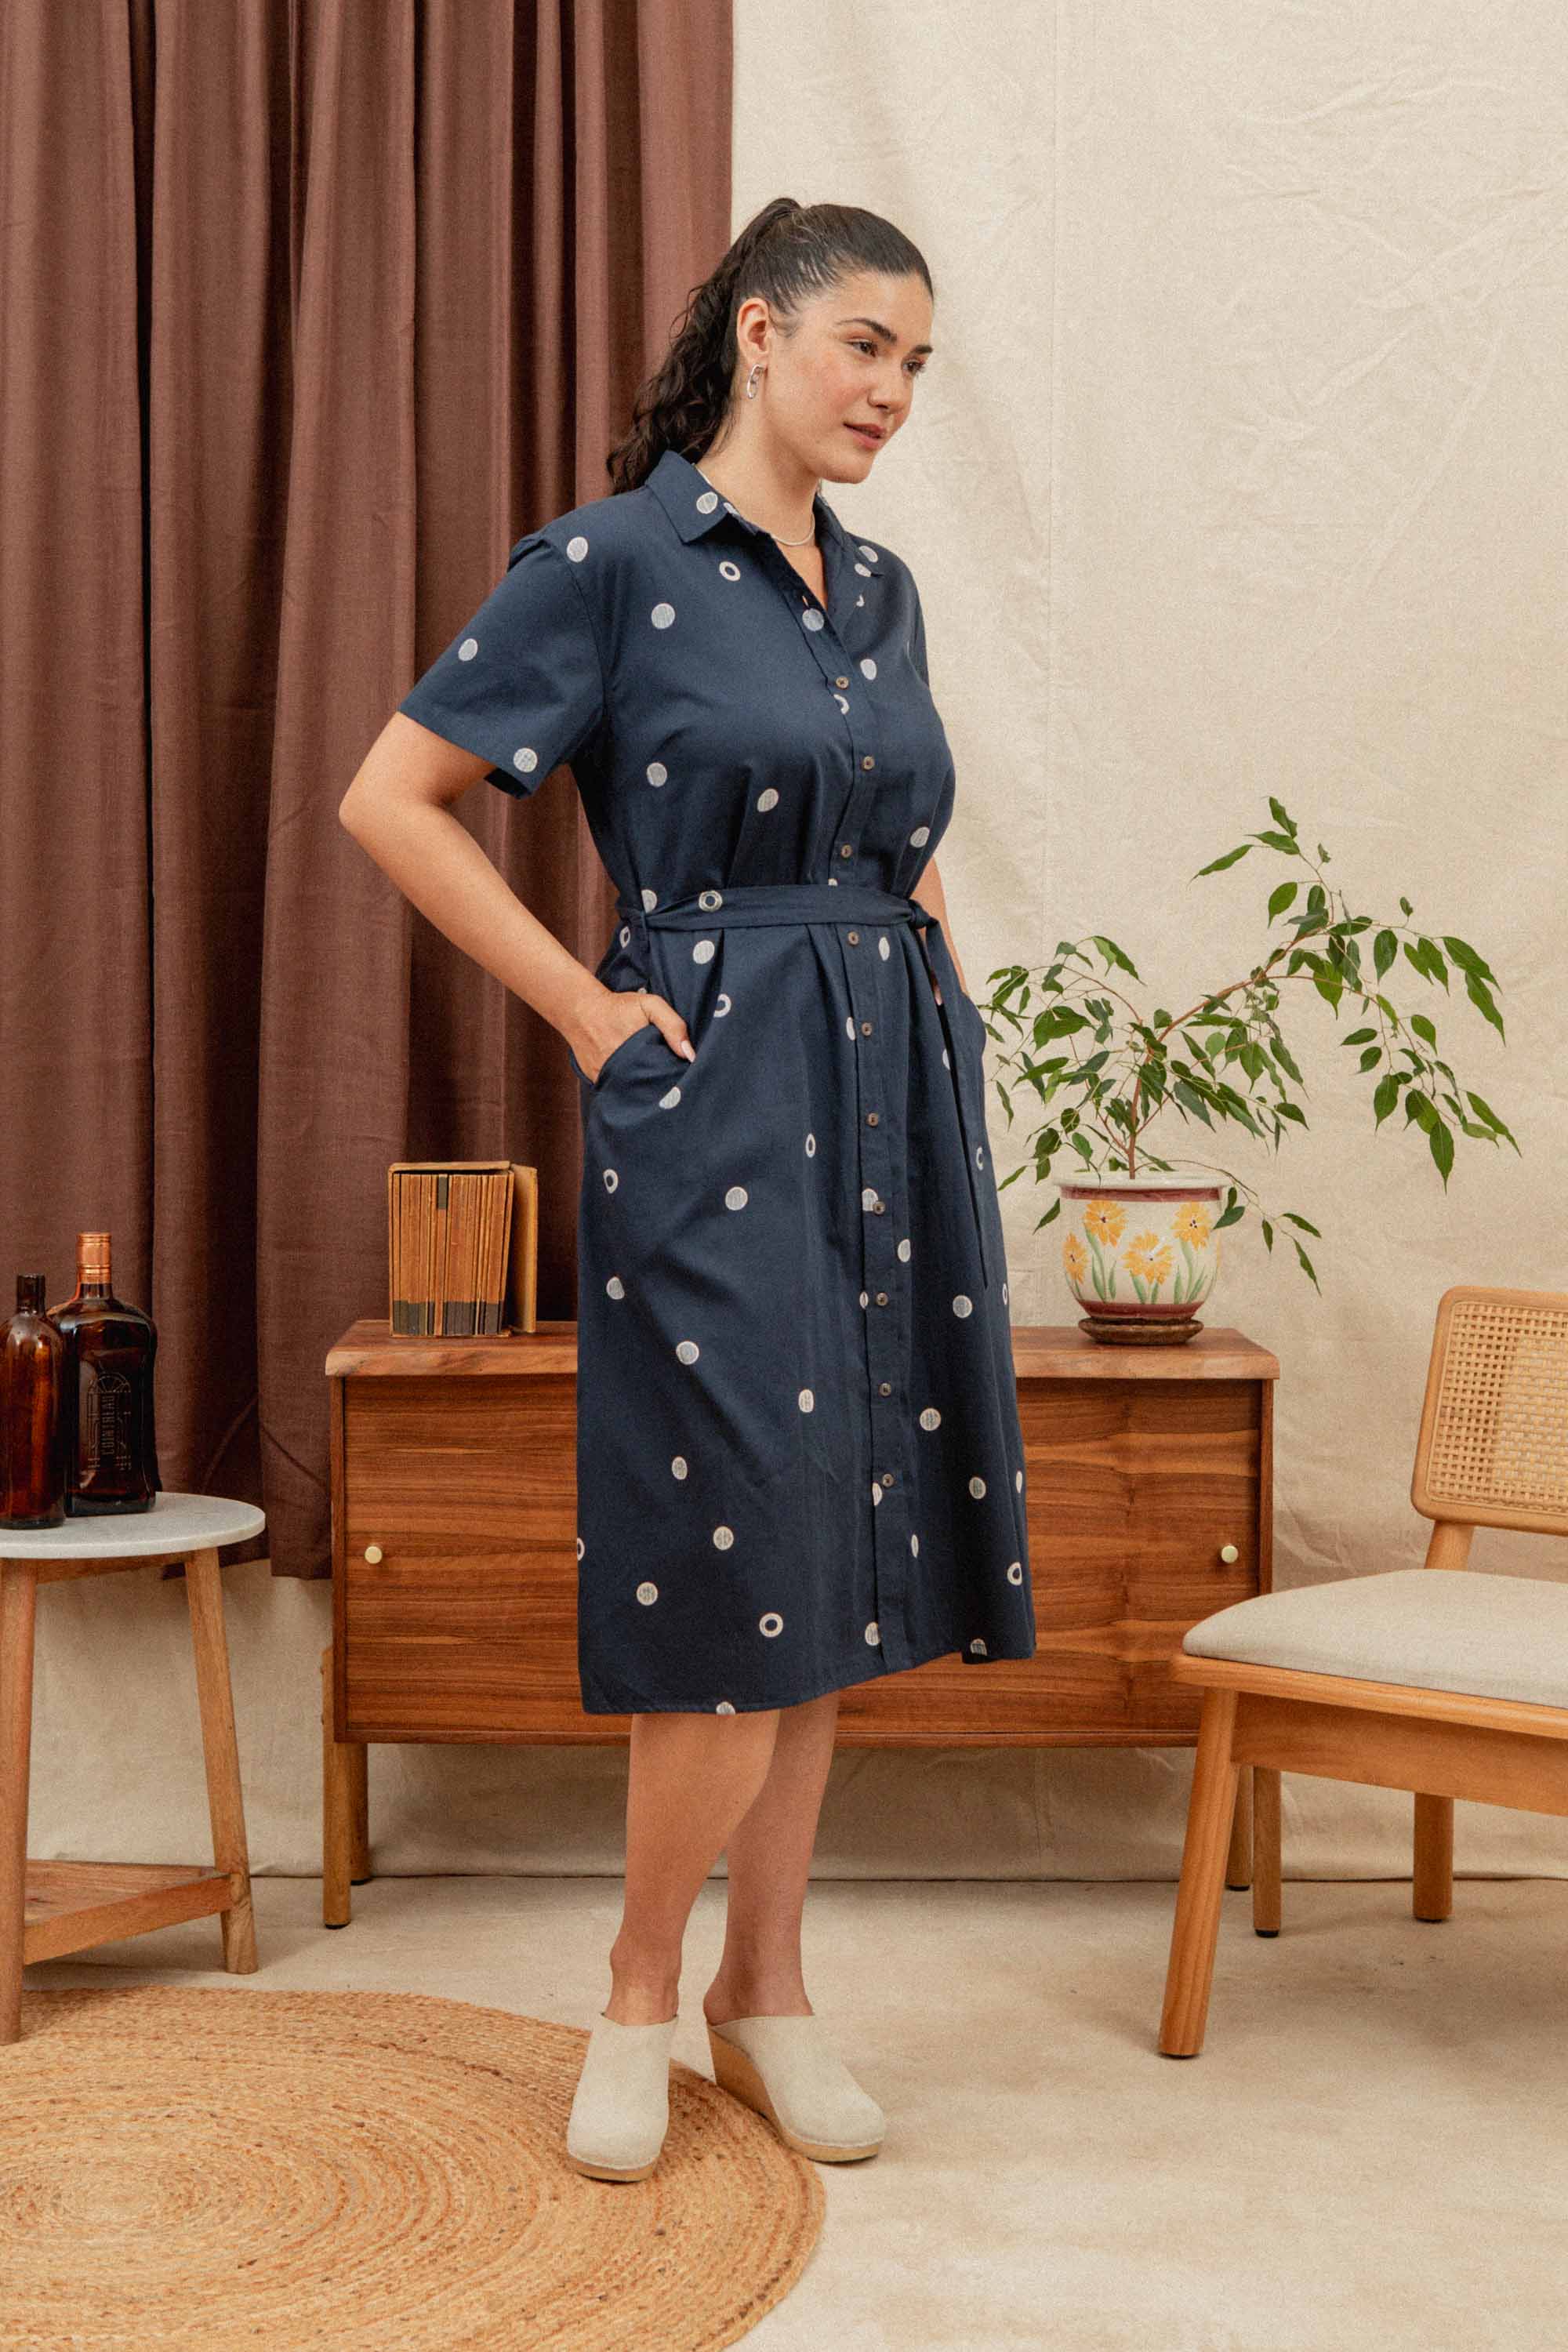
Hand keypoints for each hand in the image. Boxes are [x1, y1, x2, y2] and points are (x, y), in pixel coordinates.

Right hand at [570, 986, 694, 1085]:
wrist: (581, 1009)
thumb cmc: (619, 1006)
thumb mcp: (651, 1005)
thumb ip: (673, 1026)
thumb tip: (689, 1055)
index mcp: (640, 1054)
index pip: (665, 1078)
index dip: (675, 1079)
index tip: (681, 1077)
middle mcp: (622, 1070)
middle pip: (650, 1089)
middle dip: (660, 1087)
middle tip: (668, 1082)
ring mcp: (607, 1077)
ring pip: (632, 1092)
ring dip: (642, 1089)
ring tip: (650, 1081)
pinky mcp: (596, 1080)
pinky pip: (616, 1090)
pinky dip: (625, 1088)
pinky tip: (632, 1080)